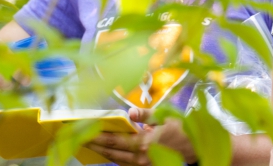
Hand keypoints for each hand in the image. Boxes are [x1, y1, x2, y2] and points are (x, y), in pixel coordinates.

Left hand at [84, 107, 198, 165]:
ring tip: (88, 143)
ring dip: (101, 152)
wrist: (193, 148)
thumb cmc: (180, 129)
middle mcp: (140, 156)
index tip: (84, 130)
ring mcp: (141, 164)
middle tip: (79, 138)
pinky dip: (112, 156)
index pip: (115, 140)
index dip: (97, 136)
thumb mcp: (165, 117)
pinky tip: (105, 150)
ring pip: (115, 159)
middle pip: (111, 152)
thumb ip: (146, 115)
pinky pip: (123, 163)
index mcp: (145, 142)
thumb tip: (130, 112)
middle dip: (94, 144)